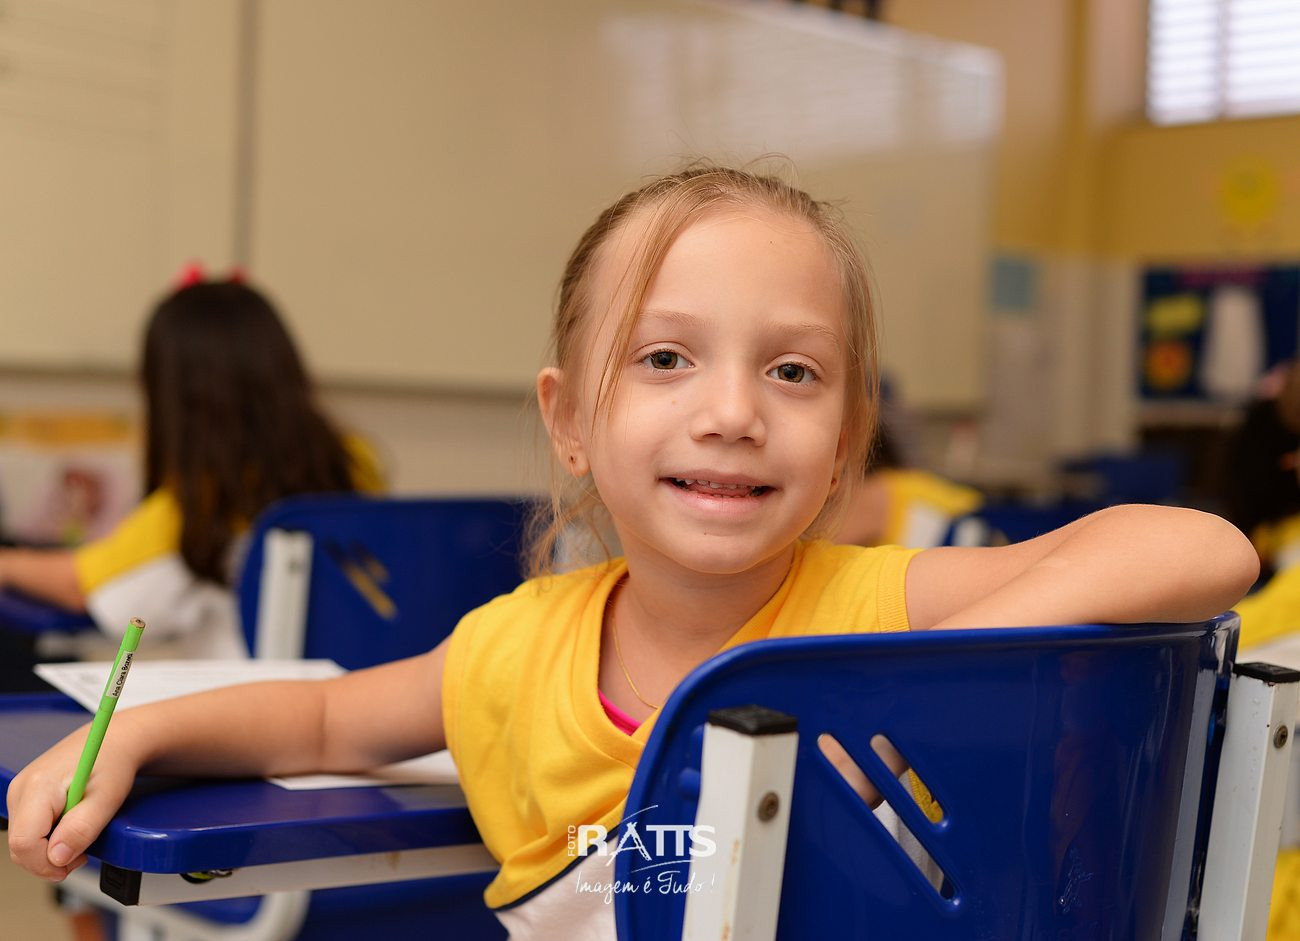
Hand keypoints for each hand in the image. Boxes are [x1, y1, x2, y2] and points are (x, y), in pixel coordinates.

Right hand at [6, 725, 138, 881]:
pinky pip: (28, 830)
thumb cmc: (113, 762)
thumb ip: (82, 829)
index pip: (24, 842)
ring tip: (80, 833)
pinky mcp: (24, 796)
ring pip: (23, 841)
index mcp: (38, 787)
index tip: (76, 861)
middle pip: (19, 846)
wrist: (112, 739)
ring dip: (50, 850)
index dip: (47, 862)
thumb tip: (56, 858)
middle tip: (82, 854)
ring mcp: (19, 792)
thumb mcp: (107, 798)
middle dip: (49, 860)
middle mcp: (21, 788)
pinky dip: (48, 838)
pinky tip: (69, 826)